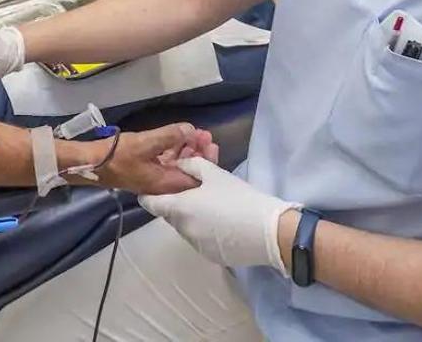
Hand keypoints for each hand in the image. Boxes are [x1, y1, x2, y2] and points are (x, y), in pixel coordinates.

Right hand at [94, 124, 215, 195]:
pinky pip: (166, 162)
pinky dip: (174, 151)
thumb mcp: (145, 142)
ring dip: (187, 150)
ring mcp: (154, 178)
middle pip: (189, 171)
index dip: (206, 160)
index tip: (210, 142)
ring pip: (177, 166)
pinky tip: (177, 138)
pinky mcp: (146, 170)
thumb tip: (190, 130)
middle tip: (204, 134)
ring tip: (193, 132)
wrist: (90, 162)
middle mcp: (163, 184)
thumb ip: (170, 136)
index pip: (196, 177)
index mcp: (167, 183)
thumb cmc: (117, 156)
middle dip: (198, 152)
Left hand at [139, 157, 300, 273]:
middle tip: (194, 190)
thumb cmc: (239, 198)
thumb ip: (190, 165)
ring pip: (186, 226)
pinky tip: (222, 222)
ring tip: (213, 205)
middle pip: (170, 213)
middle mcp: (182, 230)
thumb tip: (179, 166)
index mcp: (179, 208)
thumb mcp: (214, 174)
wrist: (271, 232)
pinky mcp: (211, 256)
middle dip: (177, 201)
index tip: (155, 187)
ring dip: (192, 216)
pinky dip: (205, 230)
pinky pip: (200, 239)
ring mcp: (196, 245)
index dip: (150, 193)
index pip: (150, 203)